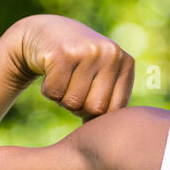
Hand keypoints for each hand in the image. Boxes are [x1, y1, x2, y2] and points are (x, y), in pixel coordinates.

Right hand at [7, 14, 134, 119]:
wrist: (44, 33)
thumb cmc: (77, 64)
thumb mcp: (102, 76)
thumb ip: (112, 100)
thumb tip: (110, 136)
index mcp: (125, 61)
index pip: (115, 109)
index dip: (96, 112)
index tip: (88, 97)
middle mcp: (111, 53)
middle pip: (94, 108)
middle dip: (79, 107)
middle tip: (73, 88)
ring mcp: (87, 50)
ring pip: (72, 102)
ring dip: (62, 98)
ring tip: (64, 78)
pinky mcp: (61, 53)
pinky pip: (54, 93)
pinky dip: (48, 90)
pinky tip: (51, 72)